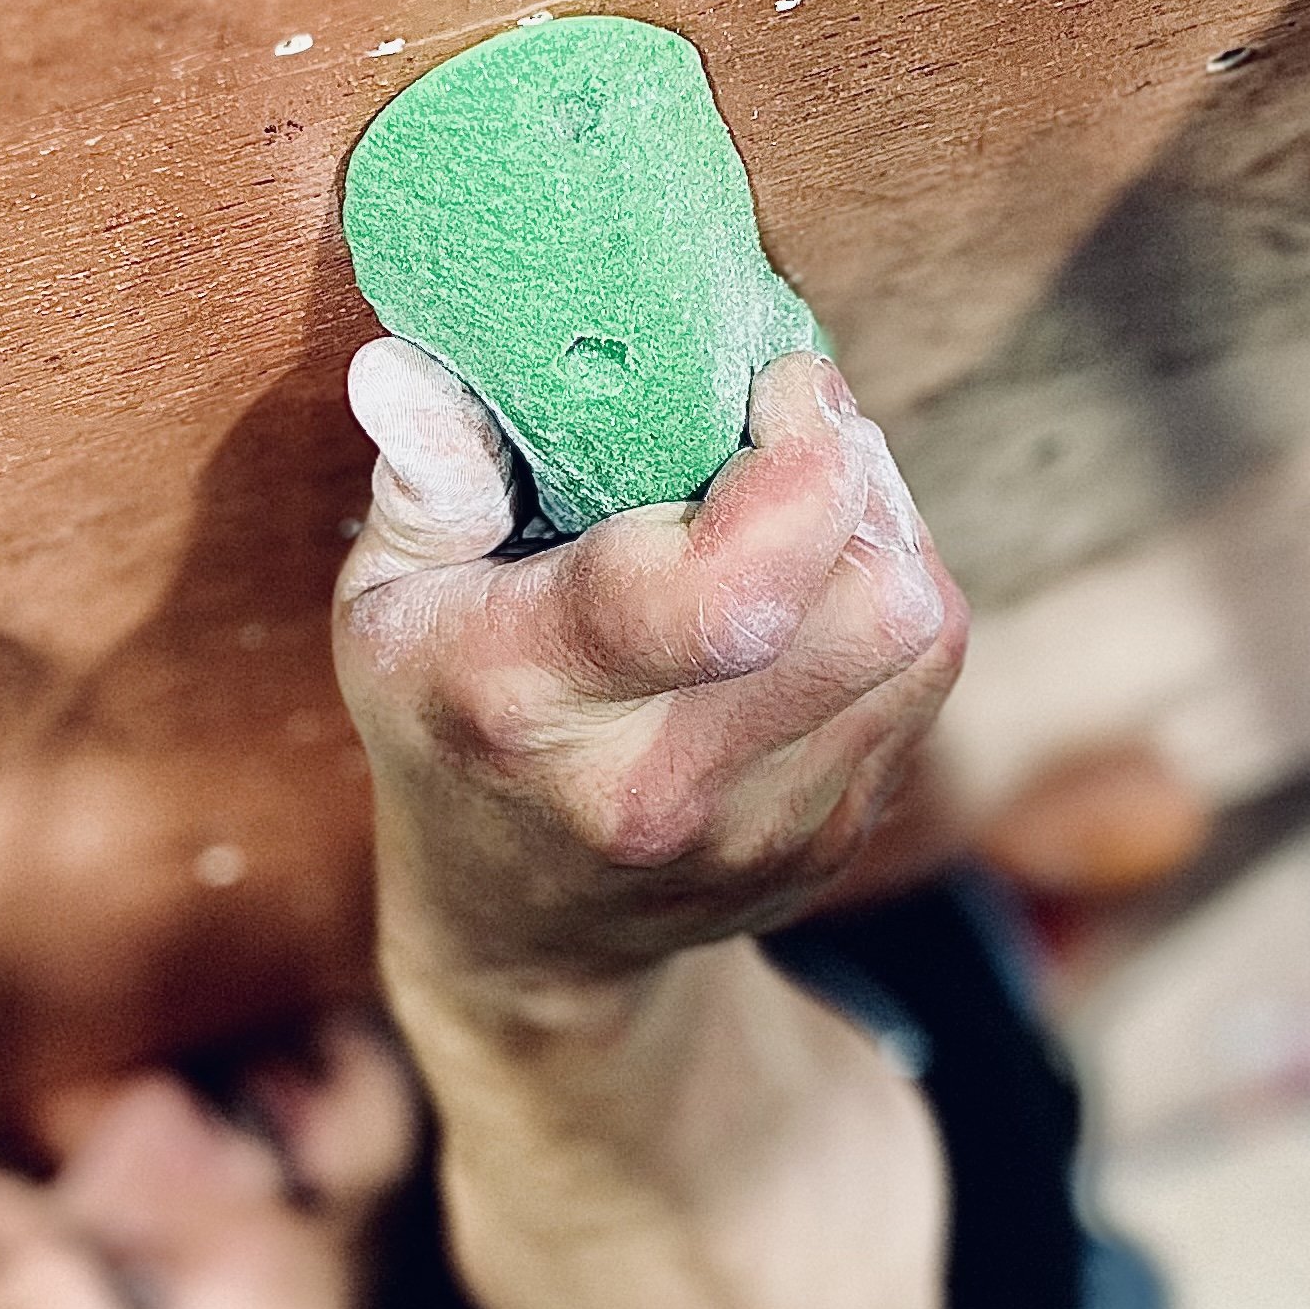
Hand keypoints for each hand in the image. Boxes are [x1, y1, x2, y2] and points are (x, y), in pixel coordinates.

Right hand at [333, 340, 965, 1000]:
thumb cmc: (447, 728)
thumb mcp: (387, 608)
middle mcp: (656, 785)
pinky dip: (890, 601)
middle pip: (866, 602)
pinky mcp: (831, 840)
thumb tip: (406, 371)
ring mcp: (758, 828)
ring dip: (884, 534)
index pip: (723, 596)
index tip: (768, 389)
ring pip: (916, 630)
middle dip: (854, 477)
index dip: (796, 465)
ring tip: (803, 508)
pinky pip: (923, 679)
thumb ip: (421, 485)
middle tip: (788, 436)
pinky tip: (814, 590)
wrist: (525, 937)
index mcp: (526, 703)